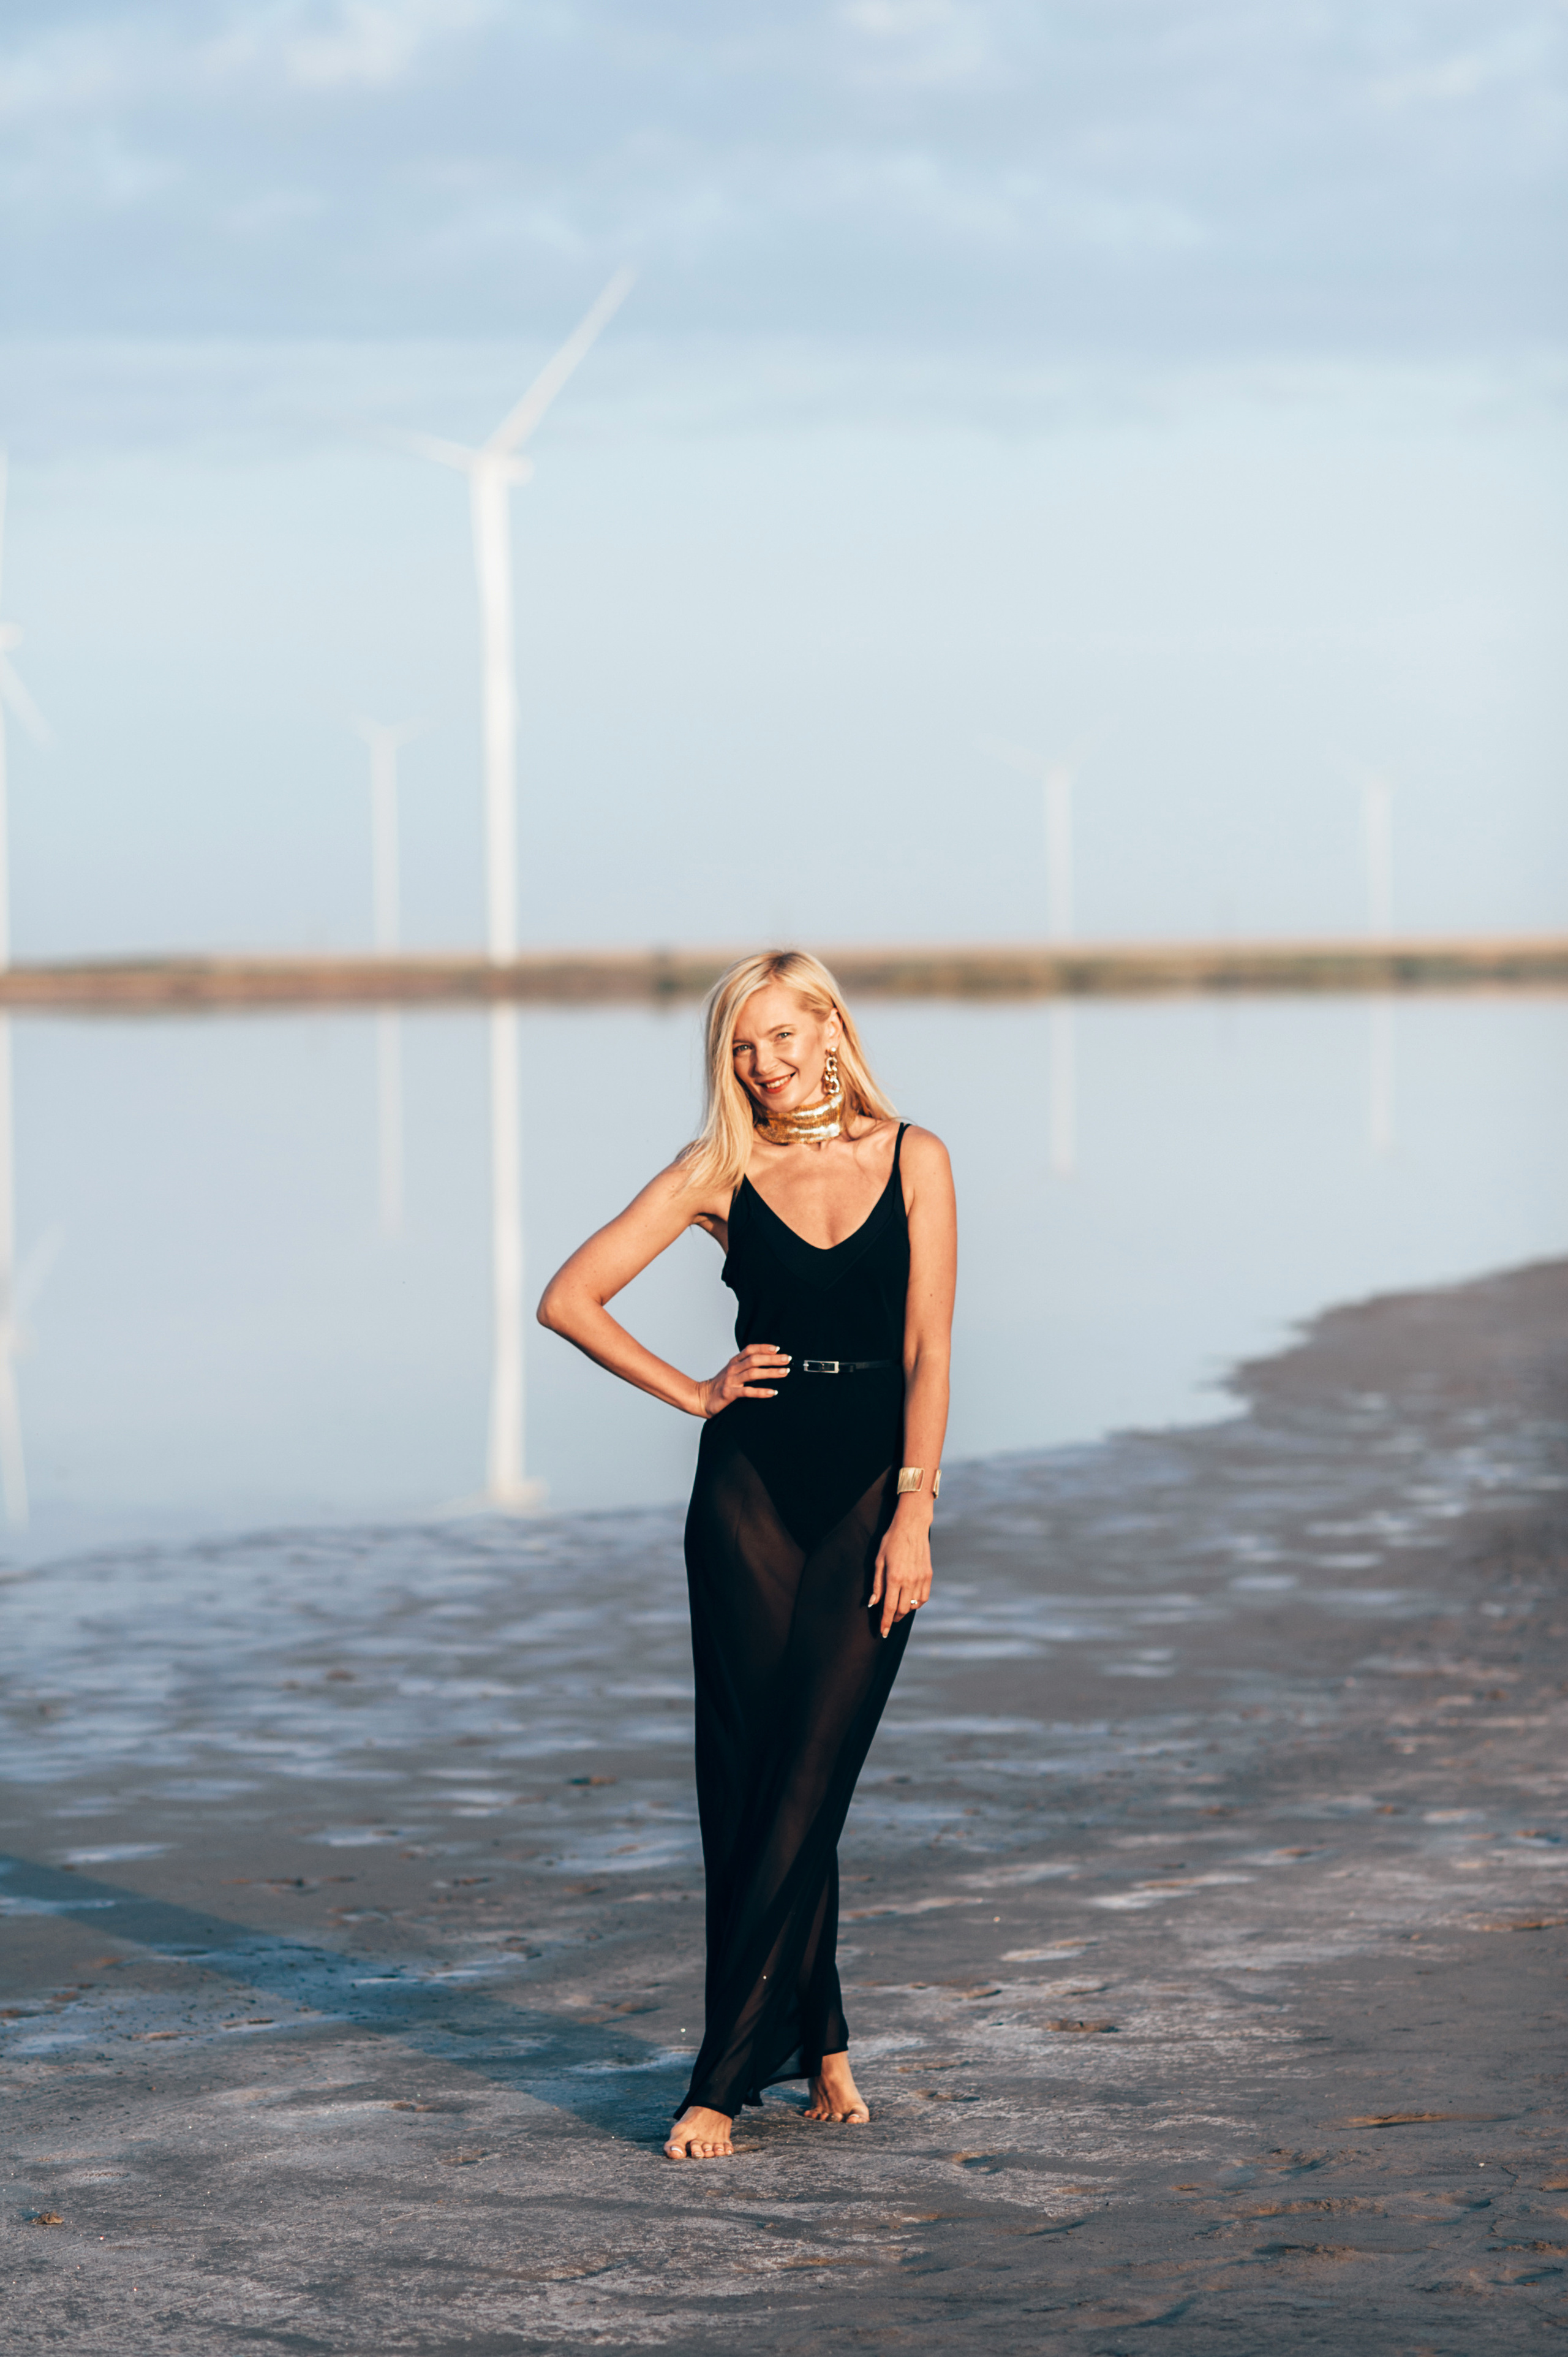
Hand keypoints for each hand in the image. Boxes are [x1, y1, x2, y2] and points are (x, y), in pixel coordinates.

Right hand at [695, 1344, 790, 1417]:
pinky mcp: (729, 1393)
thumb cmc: (720, 1385)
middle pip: (754, 1360)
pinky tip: (772, 1392)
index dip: (763, 1347)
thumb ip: (745, 1366)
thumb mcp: (732, 1372)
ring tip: (784, 1372)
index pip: (749, 1350)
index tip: (777, 1348)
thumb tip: (766, 1361)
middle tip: (787, 1359)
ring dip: (770, 1372)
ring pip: (753, 1373)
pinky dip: (761, 1391)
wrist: (701, 1398)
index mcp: (734, 1362)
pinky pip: (747, 1392)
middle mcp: (733, 1369)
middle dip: (772, 1359)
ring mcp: (730, 1381)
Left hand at [868, 1501, 932, 1636]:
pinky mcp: (928, 1575)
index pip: (889, 1608)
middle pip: (902, 1610)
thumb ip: (877, 1584)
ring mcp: (921, 1579)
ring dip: (905, 1611)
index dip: (886, 1622)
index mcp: (894, 1578)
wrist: (912, 1526)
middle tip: (888, 1620)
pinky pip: (923, 1597)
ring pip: (914, 1606)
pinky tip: (910, 1602)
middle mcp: (909, 1581)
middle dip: (894, 1619)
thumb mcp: (879, 1561)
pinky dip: (916, 1604)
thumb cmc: (891, 1541)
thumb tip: (873, 1603)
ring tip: (898, 1610)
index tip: (883, 1632)